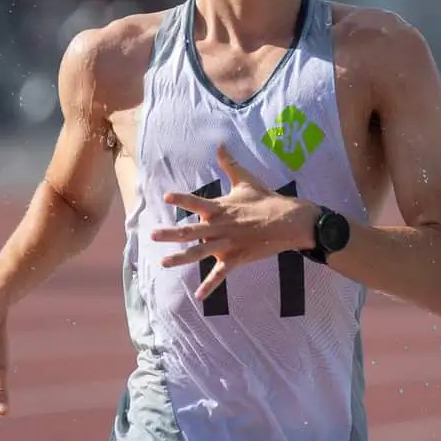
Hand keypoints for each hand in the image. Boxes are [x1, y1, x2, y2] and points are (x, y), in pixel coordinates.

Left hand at [150, 145, 318, 300]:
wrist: (288, 221)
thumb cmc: (265, 199)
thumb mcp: (246, 180)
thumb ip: (229, 164)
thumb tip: (220, 144)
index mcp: (220, 207)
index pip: (197, 201)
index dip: (182, 199)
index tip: (166, 197)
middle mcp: (220, 226)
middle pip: (192, 230)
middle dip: (171, 234)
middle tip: (153, 235)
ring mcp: (227, 244)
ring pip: (200, 253)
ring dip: (181, 258)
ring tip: (164, 263)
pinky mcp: (236, 259)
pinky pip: (220, 274)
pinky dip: (210, 286)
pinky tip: (198, 296)